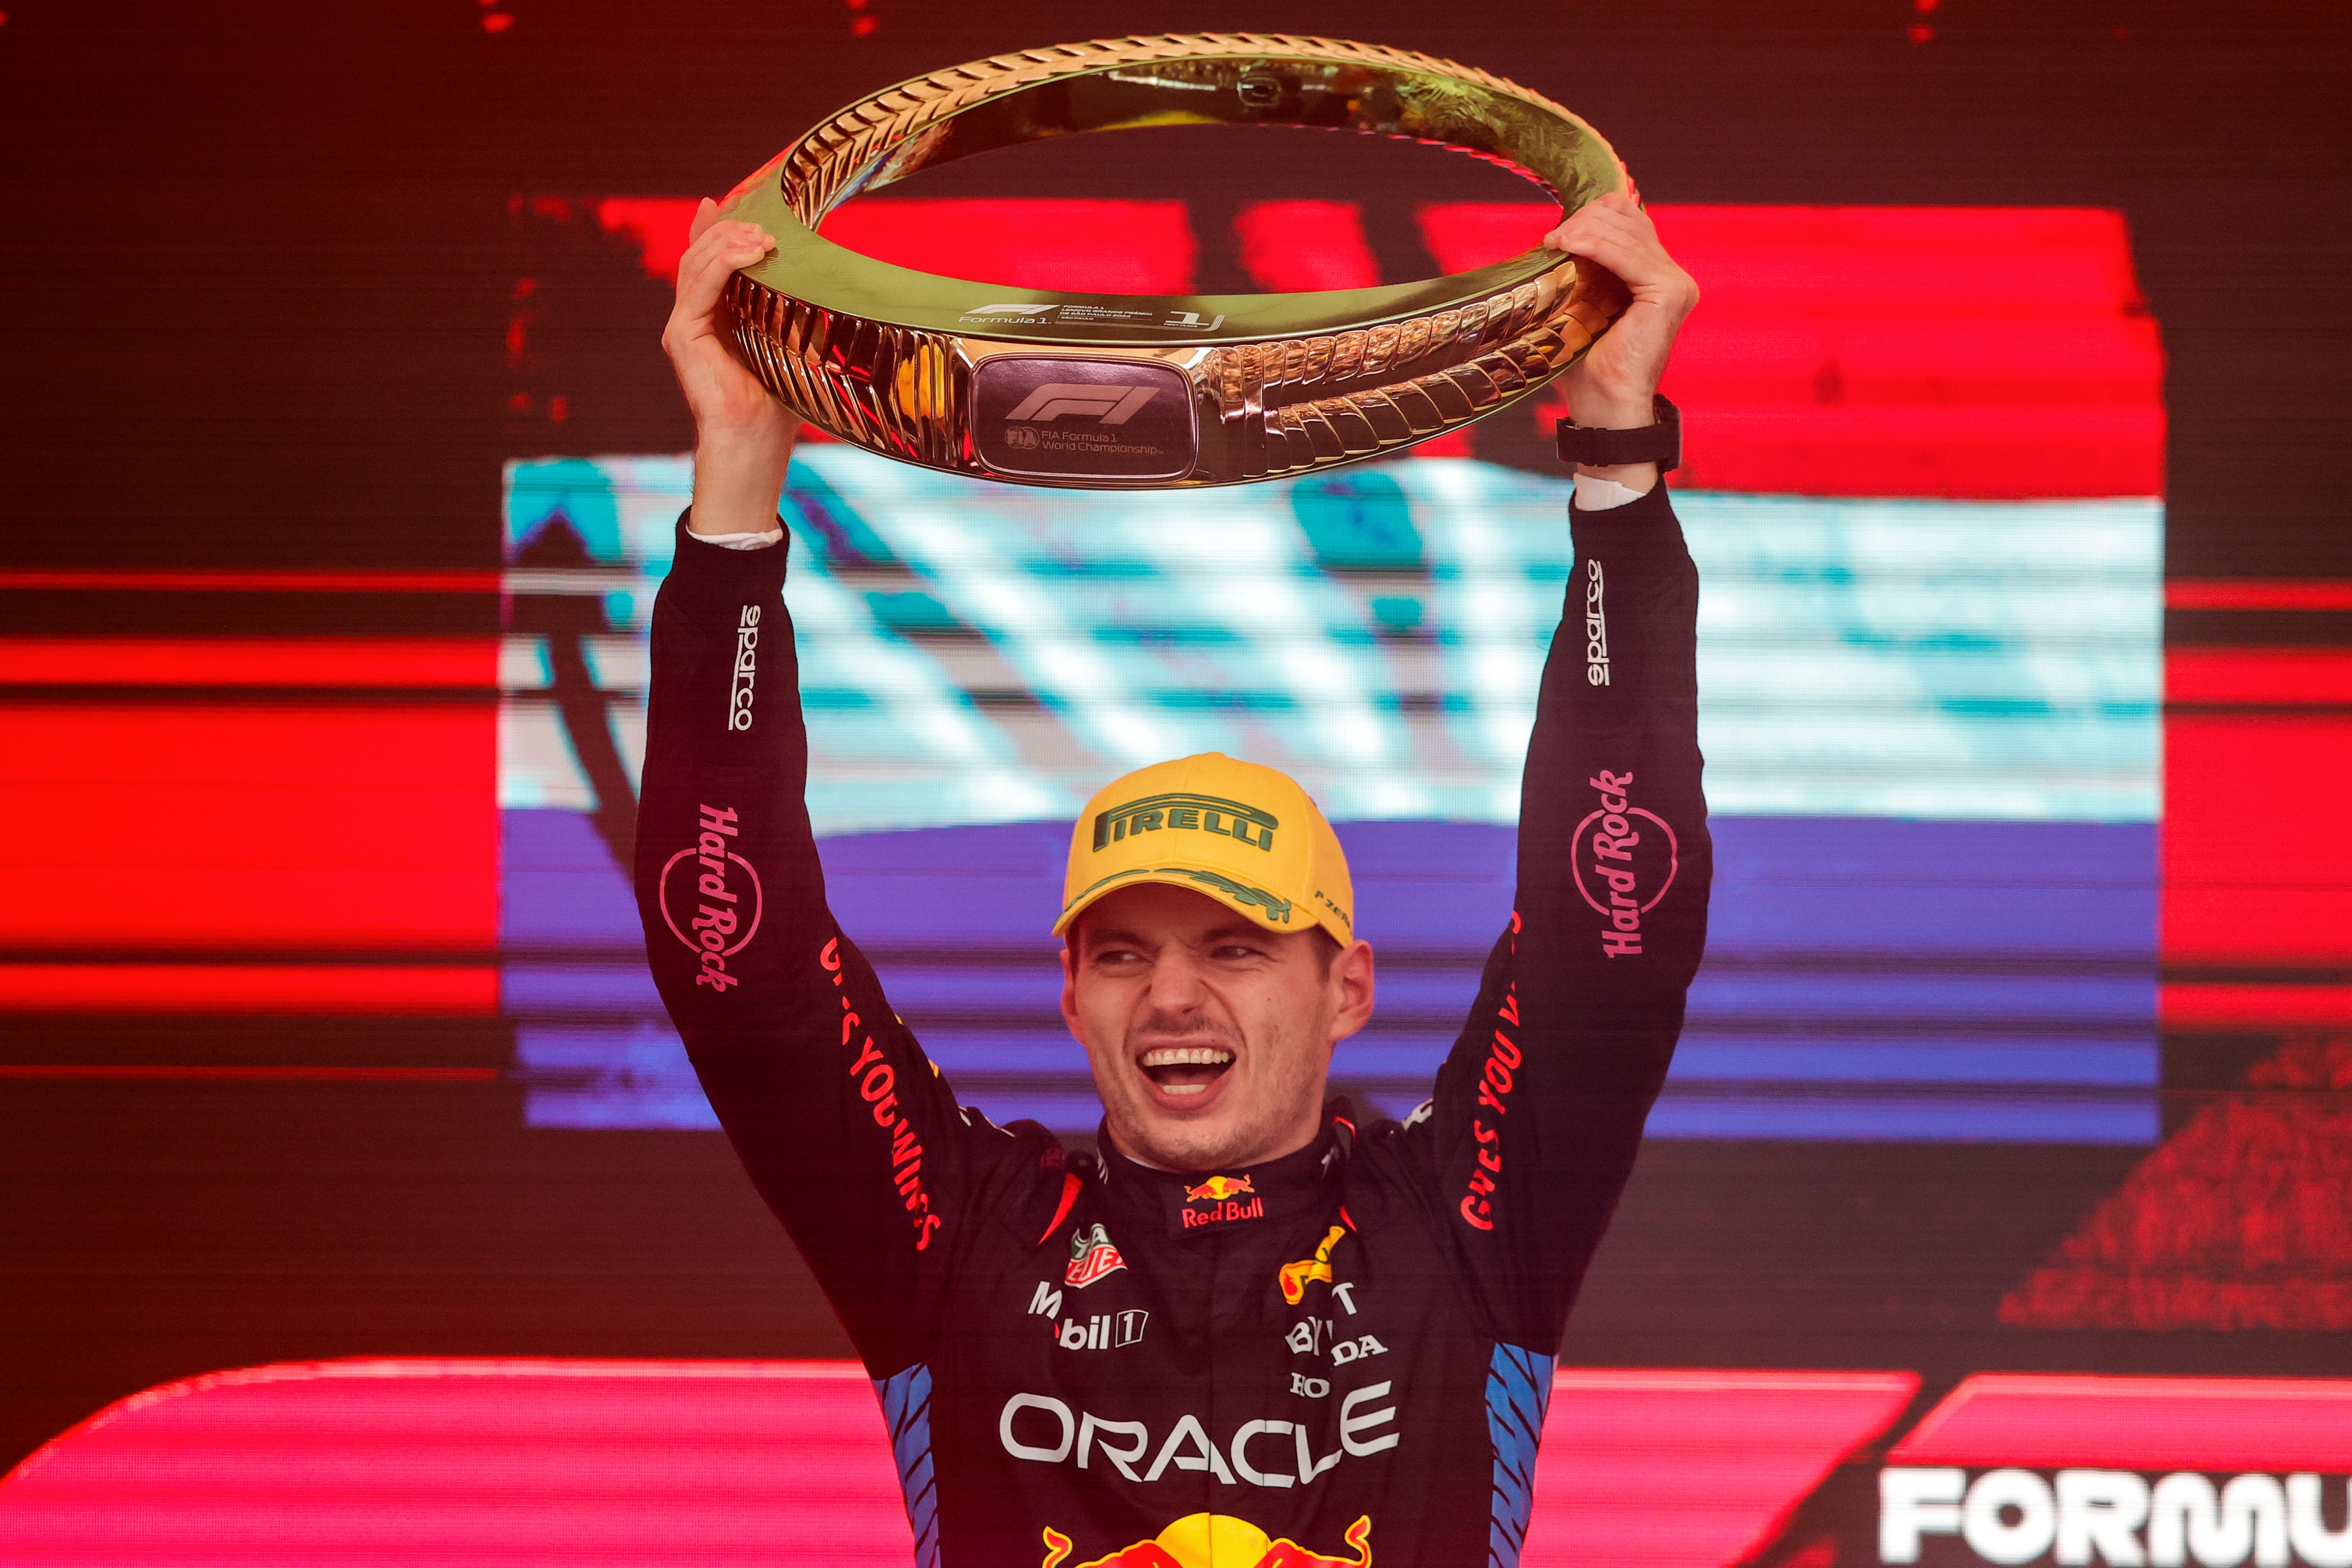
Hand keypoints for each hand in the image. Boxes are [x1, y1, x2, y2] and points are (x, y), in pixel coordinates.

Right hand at [661, 197, 797, 535]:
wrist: (757, 441)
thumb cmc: (779, 401)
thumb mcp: (794, 341)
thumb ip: (794, 306)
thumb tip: (819, 276)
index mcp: (716, 315)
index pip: (711, 258)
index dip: (721, 226)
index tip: (743, 200)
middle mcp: (693, 316)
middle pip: (702, 253)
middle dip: (732, 229)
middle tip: (765, 224)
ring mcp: (684, 325)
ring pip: (697, 263)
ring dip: (730, 242)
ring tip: (764, 236)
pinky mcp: (682, 335)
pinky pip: (698, 285)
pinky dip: (722, 263)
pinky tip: (750, 252)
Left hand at [1542, 192, 1698, 433]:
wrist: (1603, 405)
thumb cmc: (1586, 363)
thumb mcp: (1579, 304)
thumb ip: (1580, 268)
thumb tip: (1553, 234)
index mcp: (1654, 273)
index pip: (1627, 217)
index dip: (1591, 215)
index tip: (1554, 237)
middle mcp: (1672, 274)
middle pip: (1627, 217)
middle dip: (1583, 221)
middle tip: (1549, 241)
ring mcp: (1676, 282)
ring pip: (1626, 231)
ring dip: (1583, 231)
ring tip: (1552, 244)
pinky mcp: (1670, 292)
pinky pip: (1628, 254)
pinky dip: (1595, 245)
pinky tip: (1568, 246)